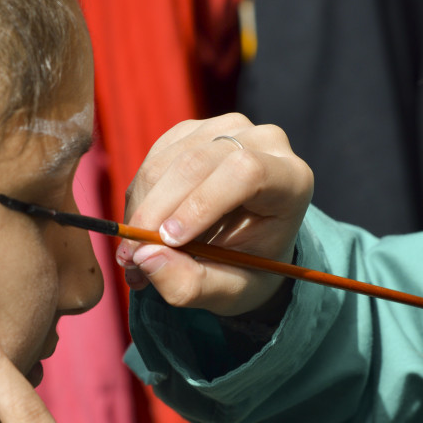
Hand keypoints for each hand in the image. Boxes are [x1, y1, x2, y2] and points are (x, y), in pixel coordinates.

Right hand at [116, 113, 312, 316]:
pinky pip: (151, 161)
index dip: (201, 203)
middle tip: (131, 259)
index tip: (168, 241)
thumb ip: (191, 284)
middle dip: (156, 213)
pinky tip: (144, 232)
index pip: (246, 172)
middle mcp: (262, 142)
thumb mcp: (228, 293)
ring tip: (135, 258)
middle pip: (197, 163)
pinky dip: (139, 201)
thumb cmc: (248, 269)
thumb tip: (144, 256)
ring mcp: (225, 130)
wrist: (246, 245)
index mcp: (291, 179)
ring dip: (141, 212)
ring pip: (165, 163)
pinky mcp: (192, 131)